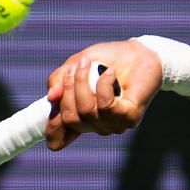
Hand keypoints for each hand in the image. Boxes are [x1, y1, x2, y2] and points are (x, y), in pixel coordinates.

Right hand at [44, 40, 163, 149]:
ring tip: (90, 64)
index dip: (52, 129)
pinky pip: (106, 106)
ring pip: (86, 111)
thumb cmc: (109, 59)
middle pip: (70, 118)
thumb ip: (59, 80)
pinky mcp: (129, 118)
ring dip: (83, 83)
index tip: (49, 113)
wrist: (140, 52)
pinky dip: (103, 85)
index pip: (62, 137)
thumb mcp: (76, 65)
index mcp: (84, 117)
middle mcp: (98, 125)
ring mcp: (114, 124)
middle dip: (68, 89)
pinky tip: (111, 73)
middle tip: (77, 66)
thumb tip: (51, 97)